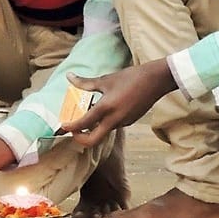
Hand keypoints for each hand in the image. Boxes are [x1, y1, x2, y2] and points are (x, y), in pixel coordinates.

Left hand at [59, 59, 177, 146]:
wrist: (155, 81)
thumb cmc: (130, 77)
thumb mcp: (105, 80)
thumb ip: (85, 82)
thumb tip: (69, 77)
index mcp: (106, 108)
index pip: (84, 123)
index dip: (71, 127)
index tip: (63, 126)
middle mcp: (114, 120)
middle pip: (93, 140)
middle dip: (80, 139)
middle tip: (73, 130)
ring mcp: (123, 122)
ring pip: (103, 132)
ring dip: (93, 128)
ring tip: (87, 113)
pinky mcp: (129, 121)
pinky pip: (113, 126)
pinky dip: (104, 122)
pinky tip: (103, 109)